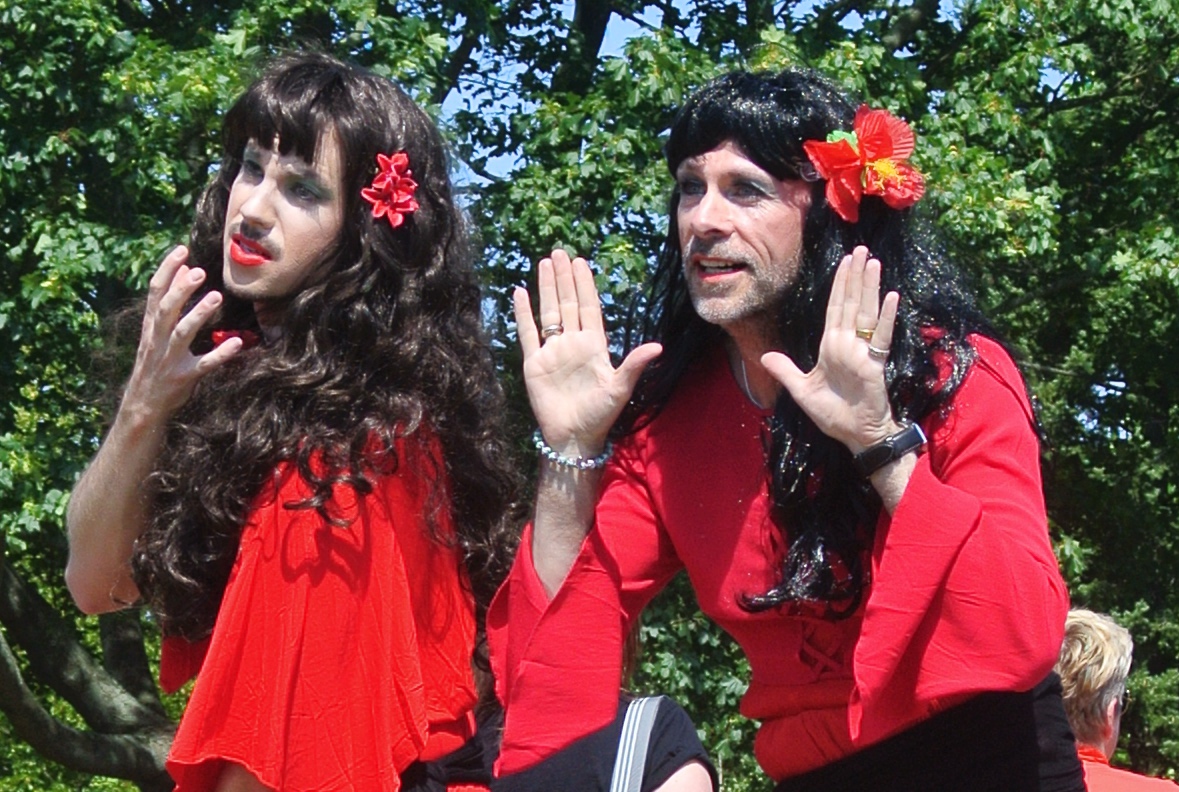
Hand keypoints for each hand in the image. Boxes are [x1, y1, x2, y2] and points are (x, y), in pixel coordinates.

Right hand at [121, 245, 241, 420]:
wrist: (143, 404)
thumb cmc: (155, 362)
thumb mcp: (157, 332)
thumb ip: (170, 303)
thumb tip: (185, 271)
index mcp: (151, 326)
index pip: (155, 292)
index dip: (167, 270)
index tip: (182, 249)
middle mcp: (158, 340)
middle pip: (166, 309)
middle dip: (181, 290)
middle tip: (200, 271)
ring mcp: (170, 359)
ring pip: (182, 333)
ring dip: (198, 315)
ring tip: (216, 297)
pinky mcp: (184, 377)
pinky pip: (204, 365)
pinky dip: (220, 354)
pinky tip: (237, 344)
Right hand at [513, 250, 661, 456]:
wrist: (573, 437)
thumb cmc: (600, 415)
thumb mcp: (620, 388)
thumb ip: (634, 364)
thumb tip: (658, 347)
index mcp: (594, 346)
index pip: (588, 307)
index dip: (585, 285)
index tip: (581, 262)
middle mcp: (572, 344)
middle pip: (567, 303)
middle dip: (564, 278)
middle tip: (560, 252)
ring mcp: (552, 352)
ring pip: (548, 312)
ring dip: (546, 288)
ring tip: (543, 263)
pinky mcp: (534, 363)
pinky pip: (528, 333)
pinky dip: (523, 314)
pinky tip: (520, 293)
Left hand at [760, 246, 901, 453]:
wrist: (856, 435)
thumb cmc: (834, 415)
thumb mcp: (802, 391)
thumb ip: (786, 371)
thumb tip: (765, 356)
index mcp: (831, 347)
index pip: (835, 308)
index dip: (839, 285)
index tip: (845, 262)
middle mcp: (848, 344)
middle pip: (851, 303)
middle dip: (855, 277)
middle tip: (860, 249)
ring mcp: (863, 352)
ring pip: (866, 313)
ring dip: (869, 288)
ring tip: (873, 263)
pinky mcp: (875, 364)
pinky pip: (882, 337)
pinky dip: (887, 318)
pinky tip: (891, 297)